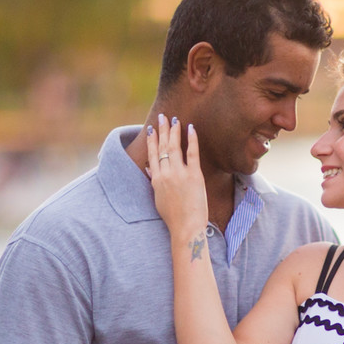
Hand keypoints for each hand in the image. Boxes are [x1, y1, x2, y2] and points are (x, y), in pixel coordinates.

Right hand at [146, 114, 207, 238]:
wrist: (185, 227)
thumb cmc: (173, 216)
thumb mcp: (158, 198)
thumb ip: (153, 181)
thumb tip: (148, 167)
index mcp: (156, 180)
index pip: (152, 155)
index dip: (152, 141)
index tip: (152, 129)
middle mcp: (166, 174)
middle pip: (163, 147)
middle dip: (162, 130)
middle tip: (162, 116)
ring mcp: (179, 173)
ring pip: (175, 147)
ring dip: (174, 131)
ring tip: (174, 119)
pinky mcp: (194, 175)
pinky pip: (192, 153)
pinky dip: (191, 139)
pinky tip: (190, 128)